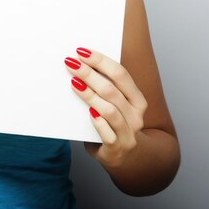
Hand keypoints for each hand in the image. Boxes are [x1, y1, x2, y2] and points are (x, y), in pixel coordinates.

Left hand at [65, 48, 146, 168]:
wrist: (122, 157)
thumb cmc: (112, 124)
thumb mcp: (114, 104)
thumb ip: (105, 87)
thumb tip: (80, 62)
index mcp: (137, 99)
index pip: (121, 74)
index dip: (101, 61)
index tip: (81, 51)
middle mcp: (136, 116)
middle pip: (111, 89)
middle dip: (89, 73)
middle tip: (71, 63)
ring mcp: (128, 134)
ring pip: (109, 110)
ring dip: (89, 94)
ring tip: (73, 82)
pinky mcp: (116, 149)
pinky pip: (107, 133)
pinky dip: (97, 121)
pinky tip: (87, 111)